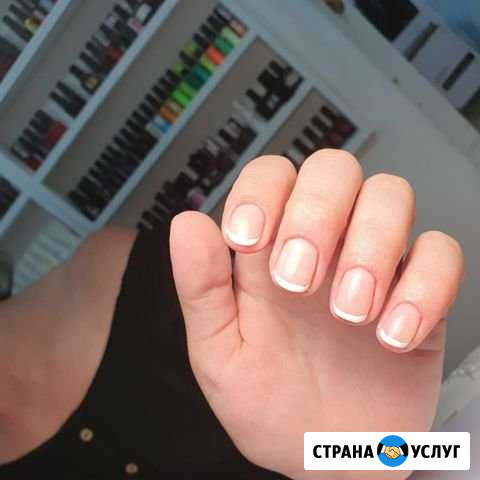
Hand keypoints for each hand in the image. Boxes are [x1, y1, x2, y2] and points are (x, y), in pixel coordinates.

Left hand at [170, 150, 463, 479]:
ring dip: (371, 246)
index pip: (271, 175)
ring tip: (349, 313)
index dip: (261, 190)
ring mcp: (374, 263)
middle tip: (299, 282)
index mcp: (270, 252)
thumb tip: (187, 225)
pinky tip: (394, 338)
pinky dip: (424, 288)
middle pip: (334, 169)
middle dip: (316, 214)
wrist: (324, 457)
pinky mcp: (420, 293)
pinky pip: (441, 254)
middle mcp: (325, 243)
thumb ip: (202, 288)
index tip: (248, 239)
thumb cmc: (268, 403)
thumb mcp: (220, 352)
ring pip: (391, 195)